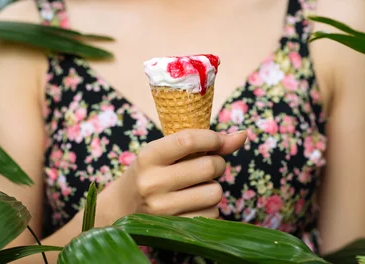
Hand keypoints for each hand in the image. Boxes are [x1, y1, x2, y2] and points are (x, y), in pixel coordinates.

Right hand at [113, 130, 246, 219]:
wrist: (121, 208)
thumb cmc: (151, 172)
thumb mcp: (166, 152)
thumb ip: (204, 143)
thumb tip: (243, 135)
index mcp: (148, 157)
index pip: (188, 140)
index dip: (212, 138)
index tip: (219, 140)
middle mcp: (153, 183)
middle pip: (209, 167)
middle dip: (216, 163)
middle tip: (205, 166)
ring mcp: (163, 209)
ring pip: (215, 192)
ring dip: (213, 187)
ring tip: (197, 186)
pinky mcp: (174, 229)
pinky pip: (212, 215)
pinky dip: (209, 208)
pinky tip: (193, 204)